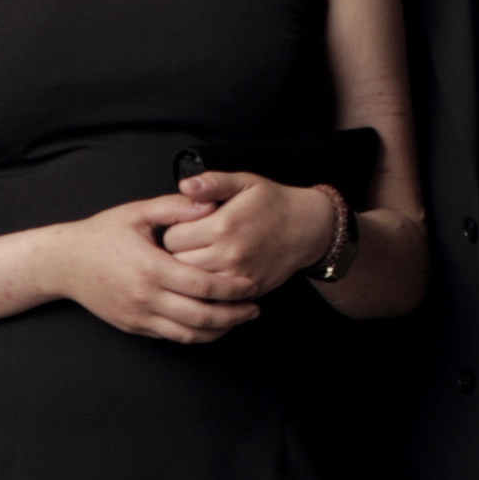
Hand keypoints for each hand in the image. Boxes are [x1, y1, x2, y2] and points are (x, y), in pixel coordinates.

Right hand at [60, 196, 261, 342]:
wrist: (64, 263)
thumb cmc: (101, 235)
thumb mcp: (137, 212)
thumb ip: (176, 208)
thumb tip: (211, 205)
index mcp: (151, 267)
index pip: (202, 285)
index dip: (231, 288)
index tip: (250, 284)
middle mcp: (146, 296)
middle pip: (201, 315)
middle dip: (233, 314)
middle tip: (253, 308)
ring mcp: (139, 315)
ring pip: (188, 333)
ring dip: (218, 330)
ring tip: (237, 319)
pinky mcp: (135, 326)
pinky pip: (172, 337)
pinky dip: (196, 334)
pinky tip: (210, 324)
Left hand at [160, 173, 337, 302]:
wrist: (306, 228)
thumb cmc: (273, 203)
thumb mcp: (243, 182)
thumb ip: (212, 182)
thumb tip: (185, 186)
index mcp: (223, 225)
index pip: (172, 238)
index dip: (173, 231)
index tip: (183, 227)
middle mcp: (229, 254)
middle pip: (178, 264)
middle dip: (177, 254)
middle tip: (188, 244)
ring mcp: (238, 277)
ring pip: (192, 284)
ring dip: (190, 273)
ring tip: (198, 257)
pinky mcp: (246, 291)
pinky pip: (213, 298)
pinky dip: (208, 289)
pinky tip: (211, 274)